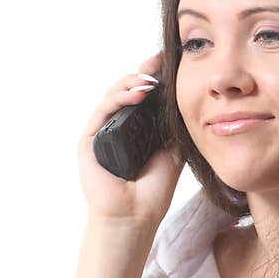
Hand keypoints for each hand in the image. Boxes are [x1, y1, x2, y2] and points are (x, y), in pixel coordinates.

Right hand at [78, 49, 184, 229]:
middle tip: (159, 60)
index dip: (155, 76)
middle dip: (144, 71)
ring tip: (150, 82)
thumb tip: (188, 99)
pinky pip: (103, 111)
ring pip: (113, 95)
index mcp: (138, 128)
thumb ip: (176, 128)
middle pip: (128, 89)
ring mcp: (103, 132)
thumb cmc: (152, 191)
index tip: (169, 62)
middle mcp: (119, 126)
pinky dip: (119, 99)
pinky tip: (138, 95)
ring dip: (131, 82)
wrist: (134, 217)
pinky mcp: (89, 140)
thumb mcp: (174, 153)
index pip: (144, 95)